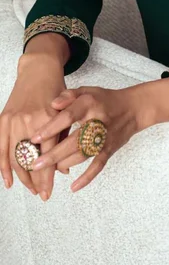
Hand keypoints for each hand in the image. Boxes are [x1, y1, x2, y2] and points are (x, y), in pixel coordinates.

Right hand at [0, 57, 68, 200]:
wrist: (38, 69)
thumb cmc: (56, 90)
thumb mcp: (66, 112)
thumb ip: (63, 140)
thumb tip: (64, 170)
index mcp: (47, 119)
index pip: (47, 156)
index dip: (47, 177)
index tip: (48, 193)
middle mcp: (29, 121)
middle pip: (30, 160)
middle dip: (35, 180)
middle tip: (42, 194)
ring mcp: (13, 121)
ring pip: (15, 157)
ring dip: (22, 177)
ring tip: (31, 189)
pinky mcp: (3, 119)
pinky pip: (0, 148)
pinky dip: (3, 166)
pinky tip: (8, 181)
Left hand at [29, 85, 148, 192]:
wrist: (133, 108)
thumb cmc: (105, 100)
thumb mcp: (87, 91)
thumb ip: (69, 96)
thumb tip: (52, 104)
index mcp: (89, 104)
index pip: (68, 117)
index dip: (51, 128)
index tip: (34, 138)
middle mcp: (97, 121)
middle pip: (73, 141)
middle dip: (53, 154)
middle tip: (35, 164)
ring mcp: (104, 138)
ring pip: (82, 155)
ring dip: (64, 164)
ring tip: (49, 170)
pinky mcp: (110, 149)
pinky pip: (98, 166)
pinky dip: (87, 178)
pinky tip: (73, 187)